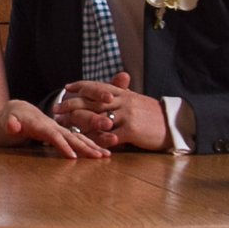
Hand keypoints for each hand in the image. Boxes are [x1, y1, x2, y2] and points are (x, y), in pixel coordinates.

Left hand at [0, 99, 110, 159]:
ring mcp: (58, 129)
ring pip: (77, 137)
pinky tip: (102, 152)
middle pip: (70, 136)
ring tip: (106, 156)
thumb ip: (8, 123)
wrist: (16, 111)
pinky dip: (90, 145)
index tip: (73, 156)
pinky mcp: (61, 133)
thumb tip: (12, 126)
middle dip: (85, 146)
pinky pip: (77, 139)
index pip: (52, 135)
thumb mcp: (4, 121)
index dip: (62, 145)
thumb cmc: (9, 119)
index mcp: (39, 123)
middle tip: (100, 156)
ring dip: (92, 146)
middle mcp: (52, 125)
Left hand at [53, 73, 169, 151]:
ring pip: (98, 118)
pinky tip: (84, 141)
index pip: (98, 86)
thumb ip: (120, 94)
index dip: (81, 86)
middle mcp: (123, 102)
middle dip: (72, 105)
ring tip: (65, 126)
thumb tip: (105, 93)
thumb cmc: (152, 114)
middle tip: (57, 109)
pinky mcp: (131, 131)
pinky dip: (96, 139)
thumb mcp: (136, 100)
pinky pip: (109, 136)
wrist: (172, 124)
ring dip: (79, 123)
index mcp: (123, 93)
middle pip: (93, 101)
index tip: (67, 87)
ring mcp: (127, 116)